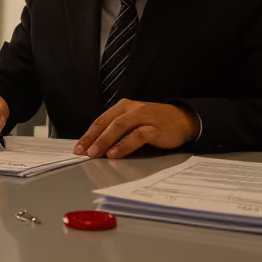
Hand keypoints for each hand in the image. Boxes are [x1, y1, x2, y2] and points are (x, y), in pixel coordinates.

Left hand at [74, 100, 200, 158]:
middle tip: (83, 151)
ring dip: (105, 140)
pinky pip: (137, 135)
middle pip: (108, 123)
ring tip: (95, 153)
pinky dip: (125, 145)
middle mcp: (132, 109)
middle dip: (93, 138)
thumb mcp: (134, 122)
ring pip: (120, 127)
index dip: (88, 134)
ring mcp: (144, 117)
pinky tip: (116, 154)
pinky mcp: (155, 128)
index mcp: (124, 107)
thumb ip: (118, 131)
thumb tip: (97, 146)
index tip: (78, 148)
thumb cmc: (155, 123)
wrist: (183, 120)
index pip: (101, 121)